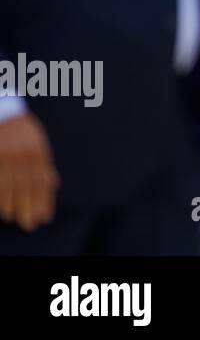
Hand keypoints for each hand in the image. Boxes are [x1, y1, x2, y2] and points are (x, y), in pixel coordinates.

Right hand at [0, 113, 58, 231]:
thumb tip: (55, 184)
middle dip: (32, 208)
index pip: (43, 181)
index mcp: (39, 153)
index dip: (45, 201)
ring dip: (16, 207)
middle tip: (32, 225)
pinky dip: (3, 199)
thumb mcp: (38, 144)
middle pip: (30, 187)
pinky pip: (1, 183)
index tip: (45, 217)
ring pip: (14, 188)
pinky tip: (5, 211)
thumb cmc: (22, 131)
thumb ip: (44, 164)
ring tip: (18, 220)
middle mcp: (26, 157)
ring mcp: (10, 158)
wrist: (5, 114)